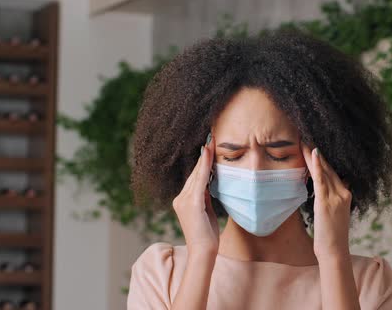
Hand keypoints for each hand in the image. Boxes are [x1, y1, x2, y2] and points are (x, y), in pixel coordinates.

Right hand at [172, 133, 218, 255]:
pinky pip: (200, 180)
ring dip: (205, 157)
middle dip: (203, 157)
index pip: (194, 179)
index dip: (202, 163)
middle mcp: (180, 199)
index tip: (208, 148)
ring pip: (196, 175)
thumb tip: (208, 184)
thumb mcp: (206, 212)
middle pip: (194, 174)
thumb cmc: (207, 235)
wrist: (203, 251)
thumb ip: (204, 198)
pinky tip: (208, 154)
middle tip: (211, 138)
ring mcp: (184, 201)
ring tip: (211, 142)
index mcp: (182, 201)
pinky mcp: (191, 203)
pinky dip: (204, 166)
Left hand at [301, 142, 351, 259]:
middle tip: (306, 136)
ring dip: (313, 154)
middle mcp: (344, 192)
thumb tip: (326, 186)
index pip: (333, 171)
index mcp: (346, 194)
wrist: (334, 251)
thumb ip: (332, 198)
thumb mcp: (335, 213)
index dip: (323, 158)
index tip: (313, 145)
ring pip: (324, 170)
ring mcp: (337, 197)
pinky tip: (313, 153)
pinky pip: (321, 180)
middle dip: (316, 152)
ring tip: (304, 140)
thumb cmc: (331, 234)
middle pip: (329, 167)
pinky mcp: (327, 202)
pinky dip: (317, 166)